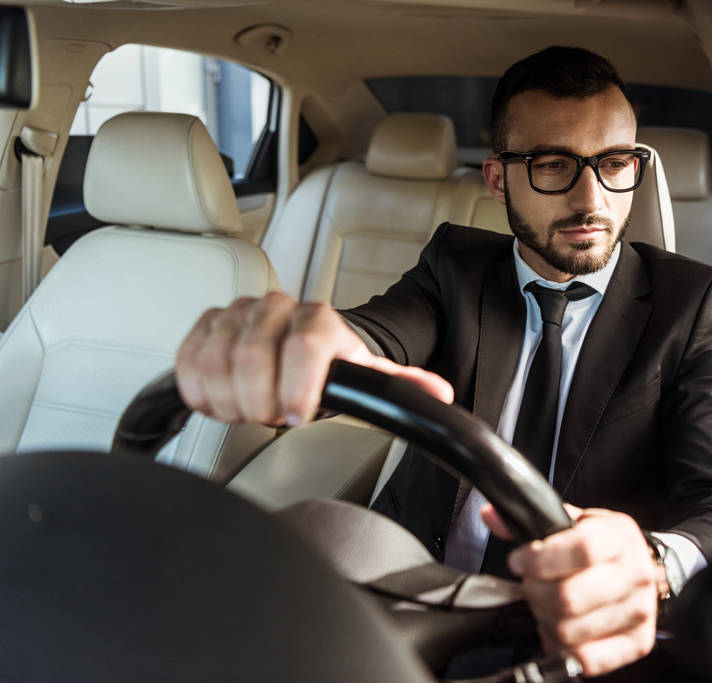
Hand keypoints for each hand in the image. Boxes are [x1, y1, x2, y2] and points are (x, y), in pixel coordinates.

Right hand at [176, 291, 453, 424]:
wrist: (301, 345)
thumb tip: (440, 395)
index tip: (295, 416)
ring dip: (228, 398)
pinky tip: (217, 400)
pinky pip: (187, 356)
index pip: (306, 344)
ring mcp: (238, 313)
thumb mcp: (366, 376)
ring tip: (247, 410)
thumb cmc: (331, 366)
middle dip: (258, 400)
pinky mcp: (206, 324)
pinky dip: (196, 387)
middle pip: (252, 353)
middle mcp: (277, 308)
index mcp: (320, 320)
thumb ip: (398, 387)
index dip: (297, 385)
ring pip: (215, 357)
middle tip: (269, 416)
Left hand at [481, 502, 660, 676]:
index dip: (540, 559)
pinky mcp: (636, 644)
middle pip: (569, 597)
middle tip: (531, 584)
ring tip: (546, 606)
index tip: (520, 560)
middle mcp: (636, 575)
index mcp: (620, 537)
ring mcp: (638, 612)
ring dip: (545, 620)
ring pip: (569, 631)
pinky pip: (585, 659)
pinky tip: (559, 629)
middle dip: (535, 592)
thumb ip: (536, 520)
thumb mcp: (577, 522)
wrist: (648, 570)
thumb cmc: (606, 548)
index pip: (581, 550)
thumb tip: (491, 517)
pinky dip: (561, 646)